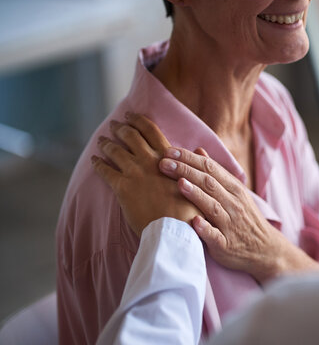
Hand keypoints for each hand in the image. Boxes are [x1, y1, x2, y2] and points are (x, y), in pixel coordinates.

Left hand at [91, 113, 200, 235]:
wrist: (174, 229)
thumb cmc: (189, 208)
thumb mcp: (197, 181)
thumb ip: (194, 164)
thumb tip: (199, 150)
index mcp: (167, 157)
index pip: (150, 130)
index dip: (139, 120)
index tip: (132, 115)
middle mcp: (149, 160)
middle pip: (130, 136)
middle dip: (121, 127)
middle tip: (115, 124)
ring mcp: (134, 173)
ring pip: (115, 150)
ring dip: (107, 143)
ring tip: (101, 140)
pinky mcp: (122, 188)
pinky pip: (105, 171)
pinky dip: (98, 163)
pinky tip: (94, 160)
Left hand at [158, 147, 318, 282]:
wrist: (265, 249)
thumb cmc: (244, 218)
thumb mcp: (235, 192)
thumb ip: (216, 172)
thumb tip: (198, 151)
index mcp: (234, 189)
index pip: (210, 168)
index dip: (189, 159)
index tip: (169, 152)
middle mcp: (233, 203)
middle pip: (209, 183)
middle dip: (186, 171)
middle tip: (163, 163)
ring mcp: (230, 224)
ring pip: (212, 206)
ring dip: (196, 195)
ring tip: (179, 184)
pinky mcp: (226, 245)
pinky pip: (215, 236)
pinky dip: (205, 229)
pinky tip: (194, 222)